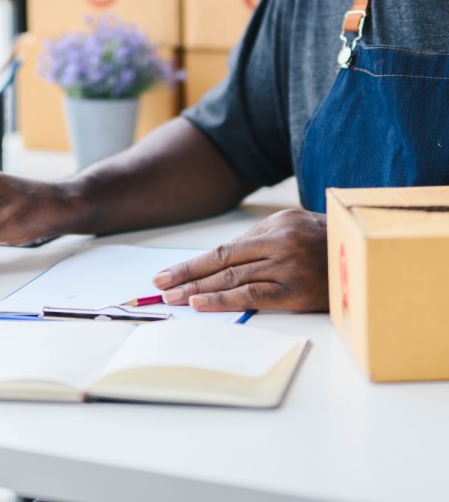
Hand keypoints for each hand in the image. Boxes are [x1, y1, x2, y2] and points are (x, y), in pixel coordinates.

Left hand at [153, 209, 328, 312]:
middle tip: (159, 286)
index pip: (226, 248)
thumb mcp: (296, 229)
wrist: (369, 261)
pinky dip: (223, 298)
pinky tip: (201, 303)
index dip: (194, 262)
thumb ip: (262, 243)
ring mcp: (287, 266)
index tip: (168, 273)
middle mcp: (280, 242)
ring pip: (233, 278)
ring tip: (173, 298)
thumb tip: (222, 263)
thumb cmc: (329, 247)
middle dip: (187, 274)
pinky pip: (252, 296)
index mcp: (277, 225)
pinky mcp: (296, 291)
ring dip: (198, 288)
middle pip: (223, 261)